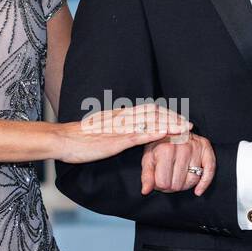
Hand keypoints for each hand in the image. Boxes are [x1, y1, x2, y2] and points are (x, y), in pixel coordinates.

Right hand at [54, 103, 190, 164]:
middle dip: (173, 118)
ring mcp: (119, 128)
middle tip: (188, 125)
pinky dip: (153, 133)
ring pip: (149, 122)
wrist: (63, 139)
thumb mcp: (101, 128)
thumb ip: (115, 126)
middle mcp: (122, 117)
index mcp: (119, 114)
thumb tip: (127, 128)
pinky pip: (137, 135)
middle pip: (154, 113)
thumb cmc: (79, 137)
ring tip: (184, 129)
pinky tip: (165, 134)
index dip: (166, 113)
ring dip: (169, 125)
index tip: (178, 119)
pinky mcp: (115, 141)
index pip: (148, 109)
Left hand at [140, 133, 215, 195]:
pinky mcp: (206, 147)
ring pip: (192, 180)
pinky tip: (198, 191)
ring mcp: (196, 147)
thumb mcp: (148, 159)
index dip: (159, 186)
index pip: (163, 183)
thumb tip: (145, 191)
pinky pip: (210, 170)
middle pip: (177, 184)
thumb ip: (146, 175)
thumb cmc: (158, 145)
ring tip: (177, 179)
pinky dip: (204, 184)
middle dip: (171, 187)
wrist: (172, 128)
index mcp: (165, 149)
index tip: (158, 181)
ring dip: (185, 185)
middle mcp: (182, 147)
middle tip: (168, 180)